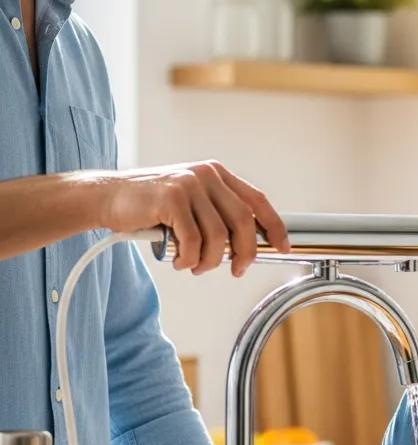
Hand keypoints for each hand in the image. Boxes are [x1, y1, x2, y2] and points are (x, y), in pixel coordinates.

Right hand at [95, 160, 288, 276]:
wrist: (107, 197)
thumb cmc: (151, 207)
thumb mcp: (192, 205)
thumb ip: (218, 217)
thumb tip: (248, 247)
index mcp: (217, 175)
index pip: (258, 201)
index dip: (274, 226)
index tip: (282, 247)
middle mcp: (207, 175)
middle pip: (243, 222)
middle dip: (244, 253)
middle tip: (236, 270)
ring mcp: (189, 184)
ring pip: (218, 237)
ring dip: (209, 261)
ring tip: (194, 266)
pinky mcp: (171, 198)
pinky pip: (193, 241)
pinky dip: (189, 259)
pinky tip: (178, 261)